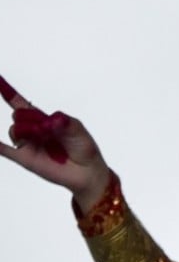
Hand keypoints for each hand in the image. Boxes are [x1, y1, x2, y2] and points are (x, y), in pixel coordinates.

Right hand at [0, 74, 110, 210]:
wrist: (86, 171)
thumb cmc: (83, 147)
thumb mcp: (78, 130)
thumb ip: (65, 124)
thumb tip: (50, 121)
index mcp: (43, 119)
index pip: (21, 103)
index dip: (7, 91)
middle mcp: (32, 130)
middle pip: (18, 115)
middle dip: (31, 118)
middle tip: (48, 130)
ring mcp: (27, 144)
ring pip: (15, 130)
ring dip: (28, 131)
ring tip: (44, 139)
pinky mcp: (24, 158)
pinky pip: (4, 150)